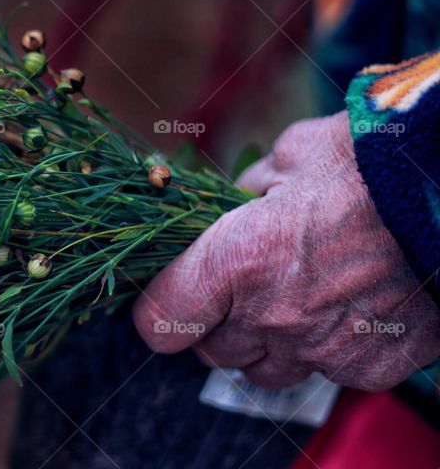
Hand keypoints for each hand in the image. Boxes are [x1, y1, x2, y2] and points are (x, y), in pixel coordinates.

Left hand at [133, 111, 439, 389]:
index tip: (168, 299)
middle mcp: (275, 316)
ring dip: (267, 344)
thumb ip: (247, 190)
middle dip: (217, 323)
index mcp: (240, 261)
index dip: (159, 311)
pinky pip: (325, 374)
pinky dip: (326, 349)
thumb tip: (234, 203)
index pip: (162, 322)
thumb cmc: (372, 162)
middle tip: (240, 289)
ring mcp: (324, 349)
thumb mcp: (291, 156)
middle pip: (212, 352)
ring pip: (266, 371)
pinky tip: (346, 310)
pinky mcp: (370, 369)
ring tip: (295, 300)